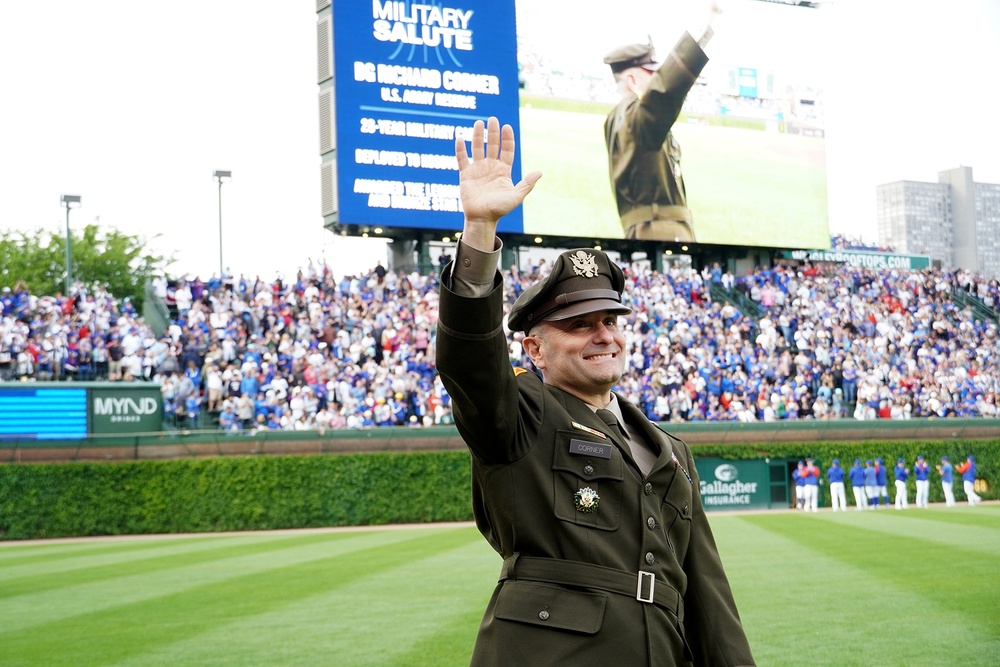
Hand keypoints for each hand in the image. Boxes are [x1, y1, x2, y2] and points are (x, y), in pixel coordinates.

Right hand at [455, 117, 540, 248]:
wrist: (482, 219)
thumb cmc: (500, 209)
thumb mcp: (516, 196)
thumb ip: (527, 184)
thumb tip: (540, 172)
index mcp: (503, 170)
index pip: (506, 150)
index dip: (507, 139)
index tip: (507, 127)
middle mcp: (491, 167)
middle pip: (492, 145)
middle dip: (493, 132)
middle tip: (492, 119)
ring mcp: (477, 169)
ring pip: (477, 148)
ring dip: (477, 136)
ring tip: (479, 123)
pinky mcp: (465, 175)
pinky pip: (462, 159)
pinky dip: (460, 149)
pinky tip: (460, 138)